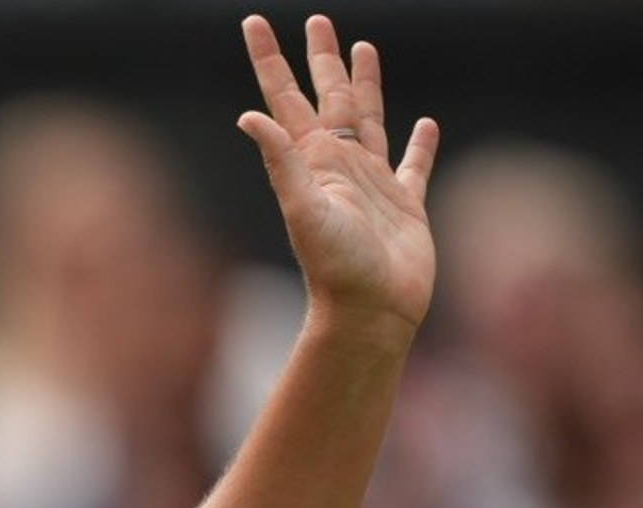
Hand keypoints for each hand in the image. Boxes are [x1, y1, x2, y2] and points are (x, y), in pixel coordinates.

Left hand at [239, 14, 438, 329]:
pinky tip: (425, 124)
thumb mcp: (302, 208)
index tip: (254, 22)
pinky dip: (420, 144)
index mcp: (311, 160)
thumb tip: (248, 116)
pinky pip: (414, 165)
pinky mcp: (406, 204)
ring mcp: (372, 183)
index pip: (284, 98)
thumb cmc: (335, 266)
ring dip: (366, 85)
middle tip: (316, 21)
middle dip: (320, 59)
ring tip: (363, 49)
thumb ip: (280, 161)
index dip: (269, 60)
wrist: (370, 312)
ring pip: (370, 119)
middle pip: (329, 97)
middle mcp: (338, 165)